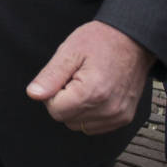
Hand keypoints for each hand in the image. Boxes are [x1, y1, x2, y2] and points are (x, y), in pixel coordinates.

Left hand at [26, 21, 153, 135]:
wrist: (133, 40)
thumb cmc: (101, 41)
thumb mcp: (70, 51)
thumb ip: (50, 76)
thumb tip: (33, 94)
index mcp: (92, 92)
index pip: (55, 111)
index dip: (52, 94)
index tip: (62, 78)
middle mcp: (108, 109)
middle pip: (67, 120)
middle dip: (64, 102)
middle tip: (74, 79)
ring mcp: (118, 115)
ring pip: (80, 125)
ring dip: (77, 109)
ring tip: (85, 84)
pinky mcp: (124, 118)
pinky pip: (95, 126)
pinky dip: (90, 113)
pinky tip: (95, 94)